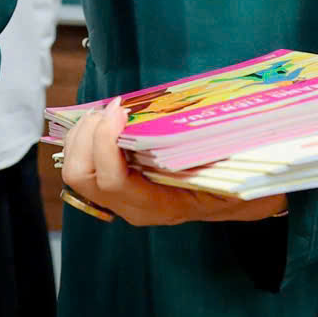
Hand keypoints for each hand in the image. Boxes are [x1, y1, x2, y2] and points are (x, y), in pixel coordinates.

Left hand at [58, 102, 288, 227]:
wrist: (240, 199)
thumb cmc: (238, 180)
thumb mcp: (233, 169)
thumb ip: (210, 152)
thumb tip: (196, 121)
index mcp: (160, 206)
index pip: (113, 182)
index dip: (106, 143)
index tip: (121, 109)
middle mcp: (134, 208)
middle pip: (81, 177)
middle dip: (87, 137)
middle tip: (111, 108)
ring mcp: (123, 199)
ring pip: (77, 172)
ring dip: (82, 136)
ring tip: (105, 111)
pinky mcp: (119, 187)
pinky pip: (85, 165)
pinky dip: (86, 139)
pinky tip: (105, 121)